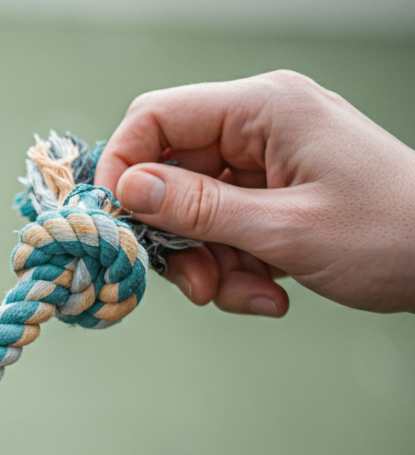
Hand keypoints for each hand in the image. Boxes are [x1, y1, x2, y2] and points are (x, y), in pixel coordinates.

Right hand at [95, 70, 414, 314]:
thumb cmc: (392, 235)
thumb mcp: (284, 230)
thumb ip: (198, 209)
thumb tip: (126, 191)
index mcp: (264, 108)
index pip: (156, 118)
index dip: (123, 170)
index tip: (116, 226)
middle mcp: (261, 124)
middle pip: (171, 174)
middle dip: (177, 238)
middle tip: (196, 287)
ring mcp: (271, 158)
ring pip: (196, 210)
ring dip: (210, 263)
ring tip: (249, 296)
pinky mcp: (279, 191)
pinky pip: (228, 227)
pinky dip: (238, 266)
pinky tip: (271, 292)